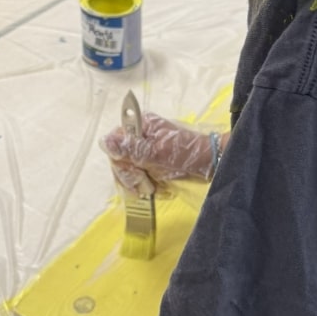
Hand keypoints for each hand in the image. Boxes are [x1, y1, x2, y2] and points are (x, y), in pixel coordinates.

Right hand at [100, 113, 214, 195]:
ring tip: (154, 189)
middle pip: (119, 160)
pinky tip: (158, 189)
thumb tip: (104, 141)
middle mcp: (139, 136)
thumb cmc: (186, 153)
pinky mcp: (151, 163)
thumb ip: (131, 148)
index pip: (115, 144)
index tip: (136, 174)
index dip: (121, 163)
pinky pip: (138, 177)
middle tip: (147, 188)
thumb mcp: (158, 152)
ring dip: (138, 184)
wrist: (211, 162)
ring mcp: (144, 150)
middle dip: (131, 177)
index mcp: (139, 125)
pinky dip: (146, 186)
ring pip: (127, 171)